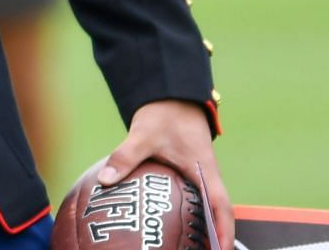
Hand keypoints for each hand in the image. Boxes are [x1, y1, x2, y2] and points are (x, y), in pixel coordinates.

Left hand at [98, 99, 229, 248]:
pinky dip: (188, 210)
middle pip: (217, 212)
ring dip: (202, 225)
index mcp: (205, 170)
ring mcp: (200, 173)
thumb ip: (125, 157)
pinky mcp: (189, 170)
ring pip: (206, 205)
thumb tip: (105, 180)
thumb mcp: (143, 135)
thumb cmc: (163, 114)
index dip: (223, 231)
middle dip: (214, 236)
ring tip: (191, 245)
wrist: (171, 93)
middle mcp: (207, 175)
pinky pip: (193, 195)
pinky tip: (171, 222)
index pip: (220, 207)